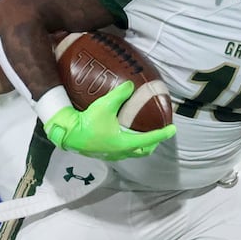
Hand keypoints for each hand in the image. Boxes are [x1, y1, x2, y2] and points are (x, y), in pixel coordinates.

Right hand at [43, 81, 175, 159]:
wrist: (68, 134)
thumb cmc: (88, 123)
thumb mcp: (105, 106)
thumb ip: (120, 94)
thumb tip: (131, 84)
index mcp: (124, 143)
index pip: (149, 139)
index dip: (162, 134)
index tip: (172, 129)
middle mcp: (120, 152)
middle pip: (143, 151)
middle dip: (152, 143)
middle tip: (158, 133)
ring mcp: (112, 155)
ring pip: (132, 153)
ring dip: (140, 145)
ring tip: (142, 135)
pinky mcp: (104, 153)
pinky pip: (122, 152)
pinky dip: (129, 145)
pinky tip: (124, 136)